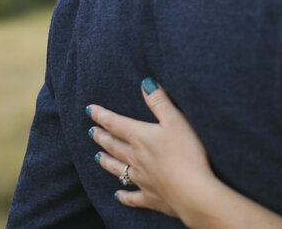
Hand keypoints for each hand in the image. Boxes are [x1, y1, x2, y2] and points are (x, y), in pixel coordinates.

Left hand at [88, 78, 215, 221]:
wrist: (191, 191)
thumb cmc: (186, 153)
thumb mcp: (176, 121)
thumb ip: (159, 102)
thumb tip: (145, 83)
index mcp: (141, 138)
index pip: (116, 124)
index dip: (102, 115)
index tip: (89, 110)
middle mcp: (135, 158)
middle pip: (114, 146)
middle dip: (102, 137)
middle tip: (92, 132)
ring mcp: (141, 179)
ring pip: (118, 169)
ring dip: (107, 162)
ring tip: (97, 157)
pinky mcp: (150, 196)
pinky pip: (132, 197)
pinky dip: (123, 195)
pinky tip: (118, 194)